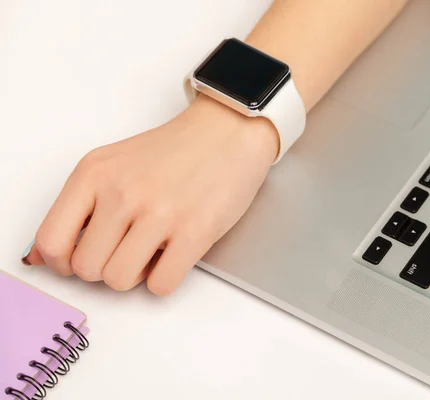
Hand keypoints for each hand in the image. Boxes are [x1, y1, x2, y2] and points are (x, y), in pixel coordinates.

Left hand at [22, 95, 278, 294]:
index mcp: (94, 173)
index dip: (63, 263)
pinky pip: (160, 286)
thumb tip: (52, 256)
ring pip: (119, 281)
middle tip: (127, 251)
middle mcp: (122, 192)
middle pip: (87, 268)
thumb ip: (83, 202)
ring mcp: (160, 213)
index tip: (80, 260)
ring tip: (152, 251)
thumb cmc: (175, 151)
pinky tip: (174, 256)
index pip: (50, 242)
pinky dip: (164, 280)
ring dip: (135, 276)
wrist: (228, 132)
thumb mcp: (114, 162)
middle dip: (106, 268)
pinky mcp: (195, 231)